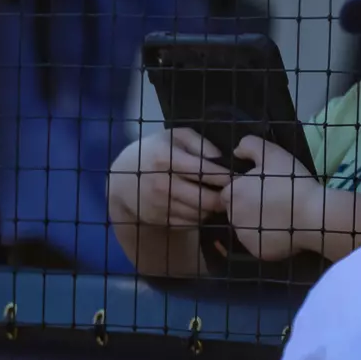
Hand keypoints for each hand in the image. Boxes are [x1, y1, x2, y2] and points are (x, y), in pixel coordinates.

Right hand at [107, 129, 232, 228]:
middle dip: (224, 197)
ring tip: (218, 198)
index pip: (204, 171)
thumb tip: (221, 159)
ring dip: (213, 208)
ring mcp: (160, 204)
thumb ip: (199, 142)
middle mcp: (162, 183)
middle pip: (206, 198)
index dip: (225, 176)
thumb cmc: (154, 152)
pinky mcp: (160, 219)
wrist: (123, 181)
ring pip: (200, 213)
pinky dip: (201, 216)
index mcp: (165, 158)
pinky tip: (202, 206)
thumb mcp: (173, 137)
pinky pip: (191, 222)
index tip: (237, 176)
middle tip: (234, 192)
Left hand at [220, 136, 321, 261]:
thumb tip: (236, 151)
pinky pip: (257, 244)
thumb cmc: (293, 182)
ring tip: (280, 217)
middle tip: (272, 202)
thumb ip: (250, 146)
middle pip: (234, 211)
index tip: (263, 189)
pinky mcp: (256, 252)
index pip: (228, 192)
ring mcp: (243, 236)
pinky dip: (266, 238)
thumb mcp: (273, 154)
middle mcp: (232, 217)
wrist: (314, 214)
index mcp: (232, 193)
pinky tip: (282, 231)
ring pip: (245, 228)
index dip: (244, 190)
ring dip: (256, 223)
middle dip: (248, 207)